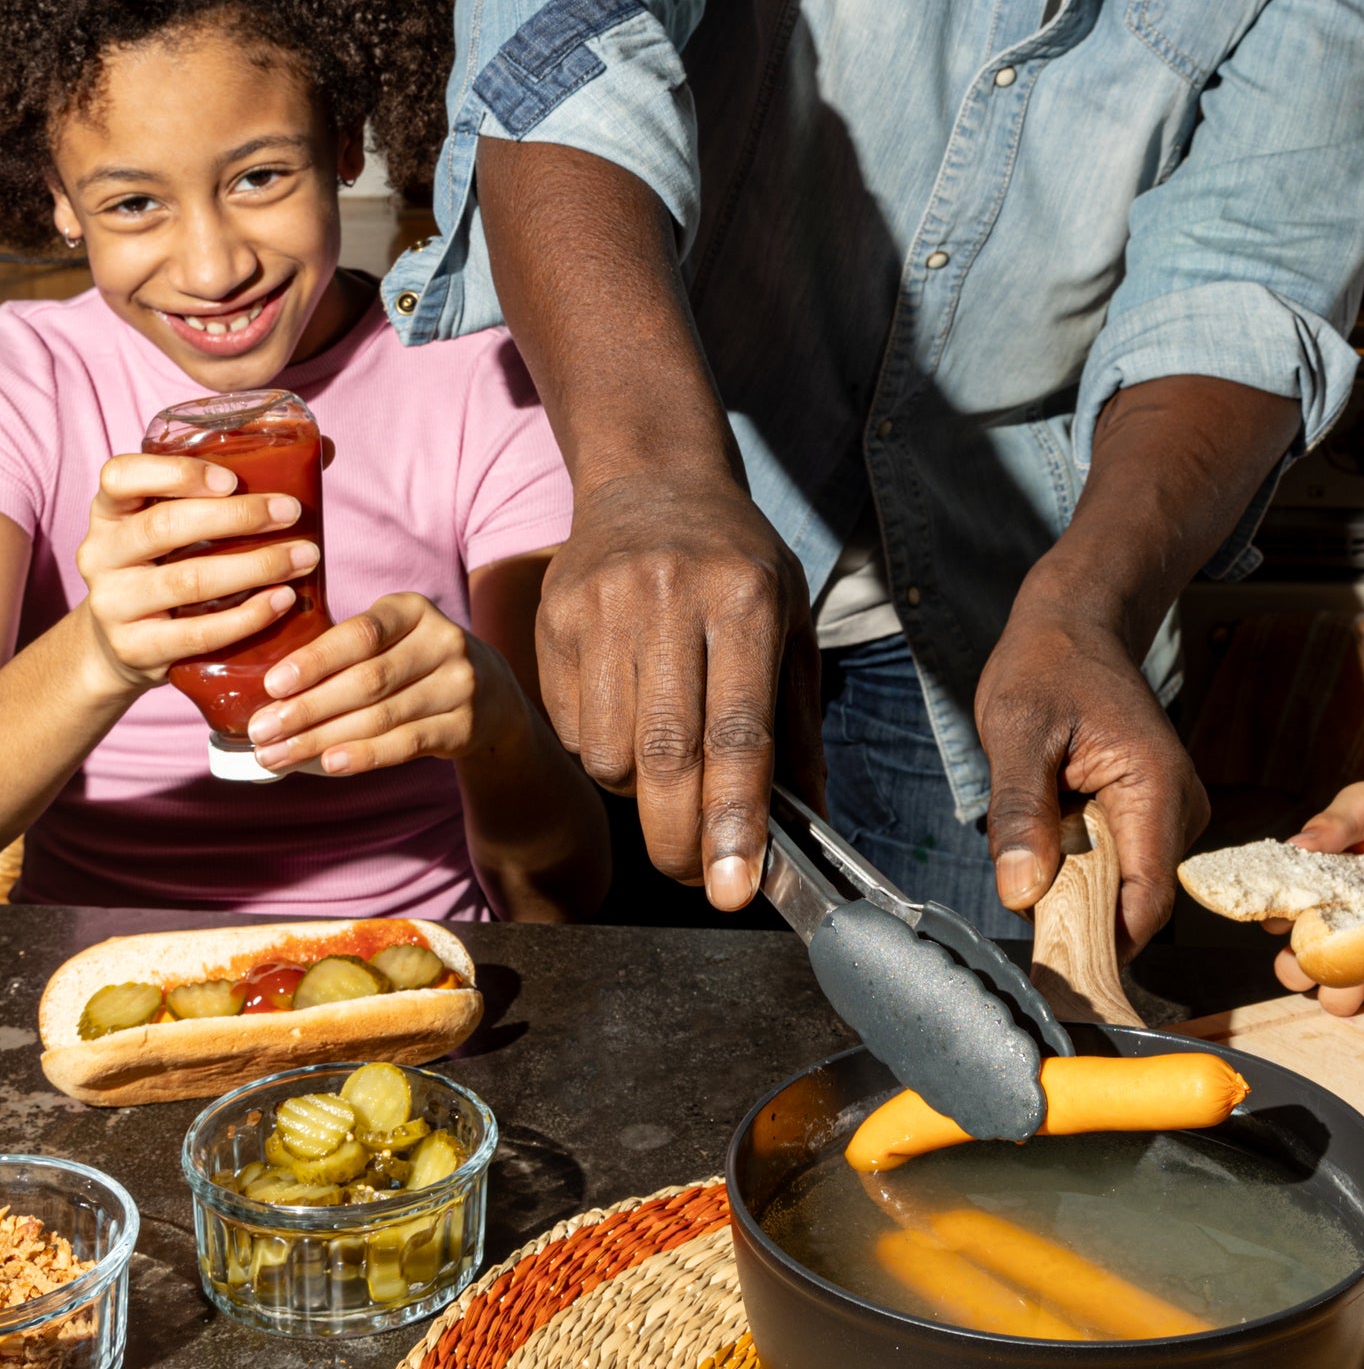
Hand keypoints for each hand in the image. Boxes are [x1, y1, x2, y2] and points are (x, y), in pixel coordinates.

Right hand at [75, 454, 320, 698]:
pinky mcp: (135, 648)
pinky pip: (198, 633)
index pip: (120, 475)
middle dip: (238, 517)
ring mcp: (113, 604)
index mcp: (110, 510)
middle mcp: (101, 553)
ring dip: (256, 567)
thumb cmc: (168, 565)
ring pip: (188, 581)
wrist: (123, 645)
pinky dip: (247, 616)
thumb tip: (322, 449)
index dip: (175, 473)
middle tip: (292, 513)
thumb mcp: (178, 523)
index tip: (231, 479)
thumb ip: (235, 487)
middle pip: (165, 526)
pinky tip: (282, 601)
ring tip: (305, 557)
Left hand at [244, 593, 515, 775]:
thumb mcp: (389, 637)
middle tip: (262, 731)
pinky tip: (329, 764)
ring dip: (322, 739)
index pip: (361, 634)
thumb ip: (342, 651)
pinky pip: (406, 743)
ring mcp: (459, 685)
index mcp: (413, 610)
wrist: (490, 692)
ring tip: (278, 755)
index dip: (315, 661)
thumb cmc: (412, 662)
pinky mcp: (464, 725)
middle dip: (307, 709)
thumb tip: (270, 691)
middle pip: (367, 680)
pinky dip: (365, 755)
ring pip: (381, 716)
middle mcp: (443, 642)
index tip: (273, 685)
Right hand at [531, 470, 822, 903]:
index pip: (737, 734)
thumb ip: (798, 727)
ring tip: (667, 769)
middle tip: (696, 875)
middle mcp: (669, 601)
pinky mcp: (552, 620)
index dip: (735, 821)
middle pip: (666, 756)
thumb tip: (806, 823)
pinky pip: (571, 730)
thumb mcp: (791, 625)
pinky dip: (601, 754)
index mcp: (744, 600)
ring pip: (608, 755)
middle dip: (679, 840)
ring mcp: (601, 609)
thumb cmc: (734, 564)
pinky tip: (628, 721)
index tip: (736, 888)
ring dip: (639, 794)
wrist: (651, 480)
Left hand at [976, 600, 1206, 946]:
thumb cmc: (1047, 666)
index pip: (1144, 902)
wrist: (1075, 627)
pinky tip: (1051, 831)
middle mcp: (1178, 809)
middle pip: (1133, 904)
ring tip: (1034, 840)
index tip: (1048, 967)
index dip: (1100, 946)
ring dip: (1072, 888)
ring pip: (1121, 890)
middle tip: (1019, 894)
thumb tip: (1022, 893)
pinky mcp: (1150, 818)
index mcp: (1156, 788)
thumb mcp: (1017, 731)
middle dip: (1076, 916)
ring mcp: (1169, 816)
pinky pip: (1114, 867)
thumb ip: (1019, 812)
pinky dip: (1076, 867)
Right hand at [1272, 772, 1363, 1016]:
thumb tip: (1295, 847)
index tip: (1295, 915)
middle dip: (1301, 972)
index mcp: (1323, 887)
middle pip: (1301, 970)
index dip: (1280, 924)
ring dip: (1346, 991)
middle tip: (1325, 951)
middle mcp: (1345, 924)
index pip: (1280, 919)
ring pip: (1342, 997)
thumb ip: (1336, 821)